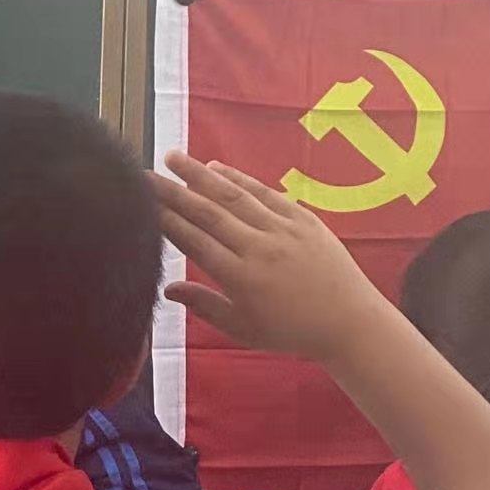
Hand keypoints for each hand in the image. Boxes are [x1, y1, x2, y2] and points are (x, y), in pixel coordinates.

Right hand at [151, 152, 387, 362]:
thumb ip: (204, 306)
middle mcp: (259, 248)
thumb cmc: (291, 332)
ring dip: (200, 175)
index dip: (164, 220)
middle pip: (207, 213)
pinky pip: (265, 193)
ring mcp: (283, 230)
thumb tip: (167, 289)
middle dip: (172, 191)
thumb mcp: (242, 329)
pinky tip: (216, 168)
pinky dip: (239, 179)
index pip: (193, 242)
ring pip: (234, 196)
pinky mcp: (303, 219)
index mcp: (241, 278)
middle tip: (144, 174)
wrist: (350, 323)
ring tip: (174, 157)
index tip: (139, 203)